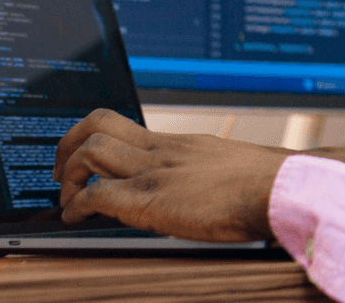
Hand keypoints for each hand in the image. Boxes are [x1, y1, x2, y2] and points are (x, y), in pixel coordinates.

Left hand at [52, 108, 288, 241]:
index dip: (93, 138)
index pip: (124, 125)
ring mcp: (156, 172)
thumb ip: (207, 174)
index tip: (86, 159)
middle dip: (68, 147)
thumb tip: (205, 189)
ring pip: (90, 152)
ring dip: (68, 178)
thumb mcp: (230, 169)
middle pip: (98, 124)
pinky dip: (78, 207)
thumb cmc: (268, 185)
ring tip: (68, 200)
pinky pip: (98, 195)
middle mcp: (163, 150)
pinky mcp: (152, 201)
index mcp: (180, 143)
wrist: (281, 189)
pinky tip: (77, 220)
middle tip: (62, 172)